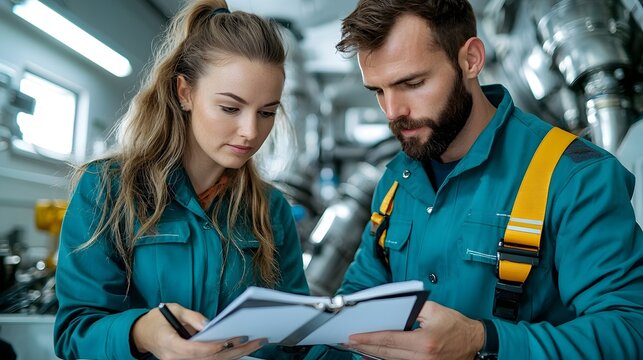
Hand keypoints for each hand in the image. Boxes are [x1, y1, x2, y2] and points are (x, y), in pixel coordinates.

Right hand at [131, 303, 266, 358]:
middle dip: (234, 350)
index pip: (195, 350)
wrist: (143, 334)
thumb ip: (191, 316)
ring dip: (235, 354)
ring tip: (255, 344)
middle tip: (255, 341)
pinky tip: (242, 349)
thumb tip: (209, 324)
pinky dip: (227, 356)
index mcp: (169, 345)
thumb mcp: (173, 310)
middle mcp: (176, 359)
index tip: (233, 338)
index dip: (215, 346)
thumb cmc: (158, 320)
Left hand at [347, 301, 483, 359]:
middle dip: (366, 347)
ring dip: (373, 355)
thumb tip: (391, 308)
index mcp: (424, 341)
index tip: (354, 336)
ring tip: (358, 348)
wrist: (475, 343)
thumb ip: (412, 308)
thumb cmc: (456, 325)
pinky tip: (375, 355)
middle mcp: (422, 357)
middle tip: (350, 342)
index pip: (389, 339)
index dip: (369, 338)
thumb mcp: (434, 310)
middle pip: (387, 353)